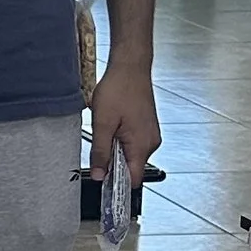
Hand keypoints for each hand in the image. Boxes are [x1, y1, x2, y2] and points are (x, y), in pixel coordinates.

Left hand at [88, 56, 159, 182]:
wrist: (130, 66)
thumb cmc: (119, 89)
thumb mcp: (102, 123)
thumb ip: (100, 152)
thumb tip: (99, 175)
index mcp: (142, 145)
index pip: (133, 180)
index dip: (117, 184)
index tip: (102, 181)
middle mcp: (151, 142)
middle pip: (130, 167)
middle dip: (112, 162)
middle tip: (100, 143)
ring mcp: (150, 134)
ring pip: (130, 154)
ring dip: (115, 148)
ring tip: (107, 128)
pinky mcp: (146, 127)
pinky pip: (132, 142)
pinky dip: (120, 139)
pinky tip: (113, 123)